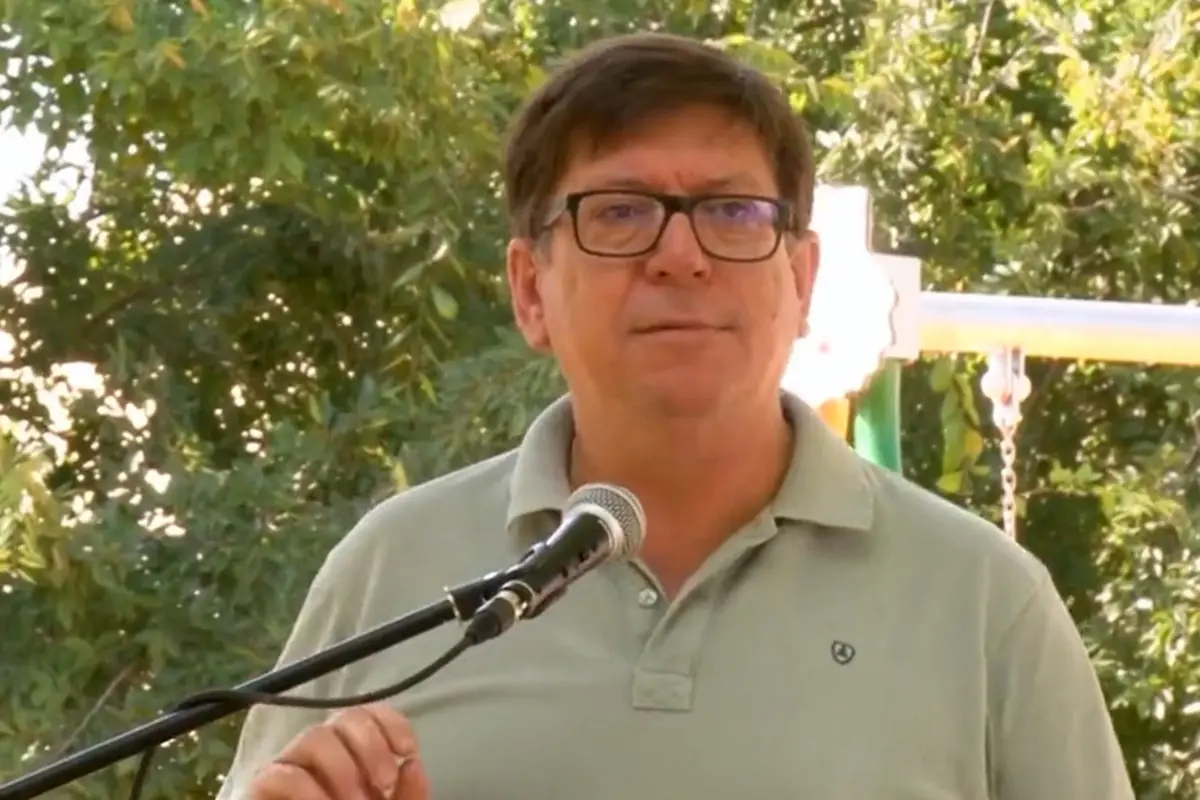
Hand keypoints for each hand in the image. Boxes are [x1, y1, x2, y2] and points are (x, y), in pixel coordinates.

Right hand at [248, 702, 430, 799]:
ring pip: (314, 736)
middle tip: (384, 786)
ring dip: (342, 769)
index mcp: (354, 756)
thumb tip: (413, 765)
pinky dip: (307, 792)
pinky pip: (280, 773)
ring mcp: (291, 768)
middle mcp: (323, 753)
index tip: (408, 753)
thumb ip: (406, 796)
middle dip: (372, 745)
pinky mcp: (262, 789)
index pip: (371, 714)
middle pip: (346, 716)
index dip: (391, 725)